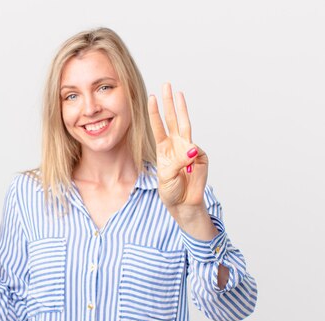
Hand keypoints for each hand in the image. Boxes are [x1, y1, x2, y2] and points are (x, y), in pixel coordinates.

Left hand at [148, 83, 208, 211]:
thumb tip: (192, 149)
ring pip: (185, 125)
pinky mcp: (201, 156)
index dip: (155, 112)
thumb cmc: (171, 190)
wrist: (184, 203)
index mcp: (164, 148)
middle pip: (172, 119)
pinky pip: (195, 152)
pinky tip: (189, 169)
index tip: (151, 97)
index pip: (158, 126)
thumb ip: (177, 162)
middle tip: (167, 85)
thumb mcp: (166, 176)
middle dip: (169, 102)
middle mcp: (176, 145)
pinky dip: (191, 159)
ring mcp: (189, 149)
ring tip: (178, 93)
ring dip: (182, 109)